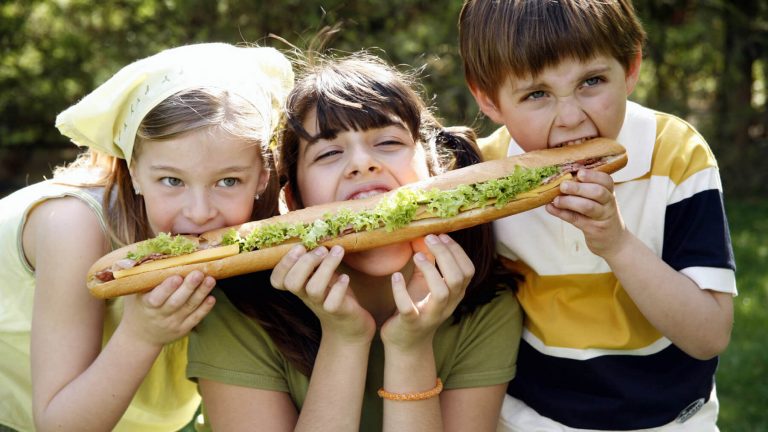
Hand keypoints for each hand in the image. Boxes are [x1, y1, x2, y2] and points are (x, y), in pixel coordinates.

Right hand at [121, 271, 215, 346]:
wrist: (140, 336)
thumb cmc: (138, 307)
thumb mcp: (135, 294)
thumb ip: (143, 278)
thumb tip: (152, 252)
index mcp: (146, 305)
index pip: (157, 298)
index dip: (167, 288)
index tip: (177, 276)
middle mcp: (160, 315)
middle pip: (176, 302)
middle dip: (189, 287)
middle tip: (199, 273)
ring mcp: (173, 323)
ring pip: (189, 308)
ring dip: (201, 293)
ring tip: (210, 280)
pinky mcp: (183, 329)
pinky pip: (195, 318)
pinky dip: (204, 308)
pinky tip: (211, 297)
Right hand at [271, 245, 375, 343]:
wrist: (350, 324)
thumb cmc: (333, 293)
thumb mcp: (321, 274)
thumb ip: (316, 260)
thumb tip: (316, 232)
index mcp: (298, 286)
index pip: (277, 280)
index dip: (283, 264)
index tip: (300, 247)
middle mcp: (306, 296)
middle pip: (292, 283)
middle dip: (306, 262)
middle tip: (322, 249)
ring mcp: (321, 305)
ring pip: (314, 289)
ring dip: (326, 267)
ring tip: (338, 252)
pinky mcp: (338, 311)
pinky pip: (333, 302)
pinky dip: (339, 287)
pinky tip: (346, 277)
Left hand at [380, 234, 473, 350]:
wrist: (406, 344)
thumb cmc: (418, 307)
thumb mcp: (427, 284)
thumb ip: (430, 264)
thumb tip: (426, 236)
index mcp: (454, 295)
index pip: (467, 271)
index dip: (457, 252)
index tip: (442, 236)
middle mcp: (447, 306)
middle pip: (457, 278)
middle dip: (445, 255)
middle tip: (429, 238)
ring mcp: (430, 316)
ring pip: (441, 293)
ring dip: (430, 271)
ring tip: (416, 256)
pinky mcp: (411, 324)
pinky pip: (409, 308)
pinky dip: (401, 291)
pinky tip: (395, 277)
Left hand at [546, 169, 629, 257]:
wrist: (614, 241)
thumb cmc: (600, 215)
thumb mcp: (599, 201)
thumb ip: (584, 190)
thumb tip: (558, 180)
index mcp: (609, 192)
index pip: (606, 180)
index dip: (593, 175)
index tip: (579, 173)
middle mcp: (609, 203)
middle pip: (598, 192)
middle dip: (579, 188)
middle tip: (563, 186)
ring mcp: (602, 217)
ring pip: (588, 207)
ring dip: (569, 202)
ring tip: (556, 200)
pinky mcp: (593, 230)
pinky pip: (576, 220)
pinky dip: (562, 213)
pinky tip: (550, 208)